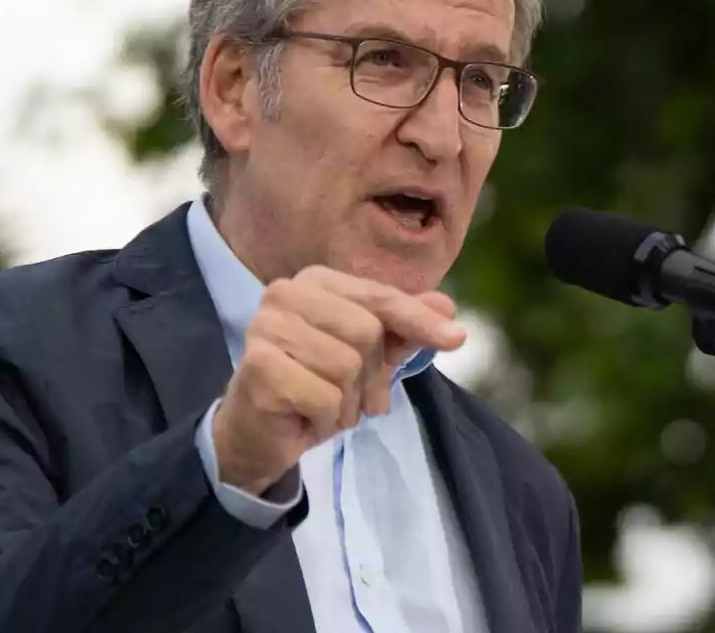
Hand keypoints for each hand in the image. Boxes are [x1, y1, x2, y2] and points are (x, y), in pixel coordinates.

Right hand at [211, 265, 466, 495]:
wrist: (260, 433)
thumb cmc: (315, 386)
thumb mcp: (369, 358)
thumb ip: (404, 329)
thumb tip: (448, 309)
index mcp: (315, 280)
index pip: (381, 298)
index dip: (419, 321)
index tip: (457, 339)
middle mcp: (286, 293)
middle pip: (367, 333)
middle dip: (369, 377)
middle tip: (351, 397)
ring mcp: (266, 326)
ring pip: (346, 367)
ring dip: (345, 403)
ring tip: (324, 406)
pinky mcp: (258, 365)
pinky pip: (323, 397)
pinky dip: (324, 419)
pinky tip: (304, 417)